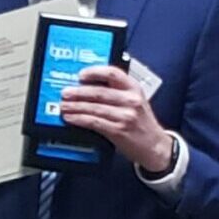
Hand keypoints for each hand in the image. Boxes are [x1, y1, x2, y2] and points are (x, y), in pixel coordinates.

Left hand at [57, 64, 173, 171]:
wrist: (155, 146)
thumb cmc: (142, 124)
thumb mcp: (135, 102)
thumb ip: (117, 93)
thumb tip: (88, 88)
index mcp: (134, 88)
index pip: (113, 73)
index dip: (95, 72)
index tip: (81, 75)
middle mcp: (131, 100)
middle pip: (99, 92)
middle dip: (78, 92)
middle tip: (65, 93)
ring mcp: (125, 116)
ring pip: (94, 107)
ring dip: (75, 107)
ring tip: (64, 106)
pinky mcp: (118, 130)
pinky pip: (94, 122)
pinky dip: (80, 119)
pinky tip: (71, 118)